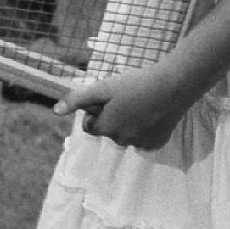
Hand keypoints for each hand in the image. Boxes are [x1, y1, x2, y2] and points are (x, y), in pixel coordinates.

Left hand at [56, 56, 209, 151]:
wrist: (173, 86)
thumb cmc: (135, 84)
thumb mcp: (102, 88)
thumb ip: (78, 99)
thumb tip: (56, 111)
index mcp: (106, 129)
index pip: (90, 127)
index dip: (95, 112)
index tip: (107, 99)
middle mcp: (122, 141)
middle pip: (109, 131)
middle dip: (112, 118)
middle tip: (126, 98)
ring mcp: (141, 144)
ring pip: (127, 135)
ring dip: (129, 123)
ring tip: (140, 103)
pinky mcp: (157, 143)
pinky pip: (144, 139)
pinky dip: (145, 129)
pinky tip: (152, 113)